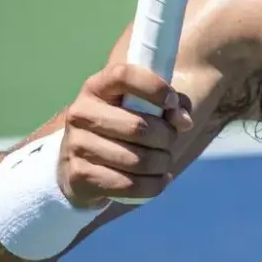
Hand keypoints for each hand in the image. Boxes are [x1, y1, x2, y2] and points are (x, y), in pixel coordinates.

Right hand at [59, 64, 191, 206]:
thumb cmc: (118, 125)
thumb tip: (184, 122)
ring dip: (161, 163)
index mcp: (97, 86)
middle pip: (137, 126)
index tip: (171, 102)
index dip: (153, 87)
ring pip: (136, 160)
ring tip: (165, 161)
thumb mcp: (140, 106)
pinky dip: (152, 185)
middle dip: (166, 137)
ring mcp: (77, 144)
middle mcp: (81, 112)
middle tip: (172, 141)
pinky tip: (160, 180)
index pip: (124, 75)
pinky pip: (127, 185)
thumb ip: (169, 105)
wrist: (76, 164)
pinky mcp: (79, 175)